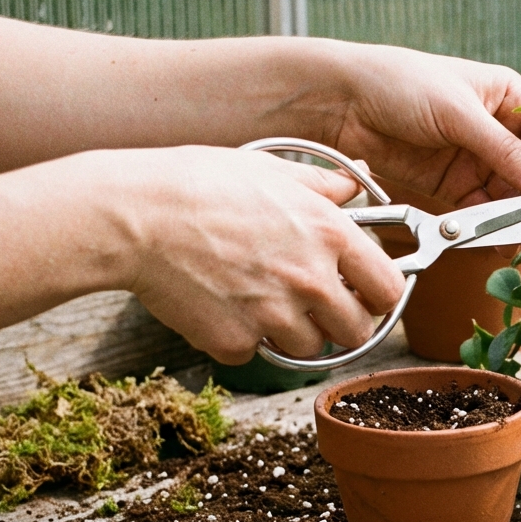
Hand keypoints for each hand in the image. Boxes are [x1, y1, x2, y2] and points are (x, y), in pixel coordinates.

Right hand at [101, 146, 405, 363]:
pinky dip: (241, 337)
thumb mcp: (270, 170)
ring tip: (261, 298)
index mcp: (328, 234)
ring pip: (309, 348)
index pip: (389, 289)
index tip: (366, 291)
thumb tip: (356, 182)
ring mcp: (273, 314)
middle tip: (317, 305)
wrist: (131, 216)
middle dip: (342, 322)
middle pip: (357, 331)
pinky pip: (253, 352)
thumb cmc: (197, 183)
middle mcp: (310, 279)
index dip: (380, 294)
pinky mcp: (234, 340)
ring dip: (293, 332)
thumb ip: (322, 185)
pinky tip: (221, 304)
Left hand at [326, 44, 520, 209]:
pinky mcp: (451, 186)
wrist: (340, 103)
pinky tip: (498, 240)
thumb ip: (504, 152)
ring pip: (510, 194)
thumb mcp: (458, 113)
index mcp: (507, 96)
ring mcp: (474, 159)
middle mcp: (496, 128)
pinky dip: (491, 227)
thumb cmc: (399, 84)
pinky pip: (481, 209)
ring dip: (518, 217)